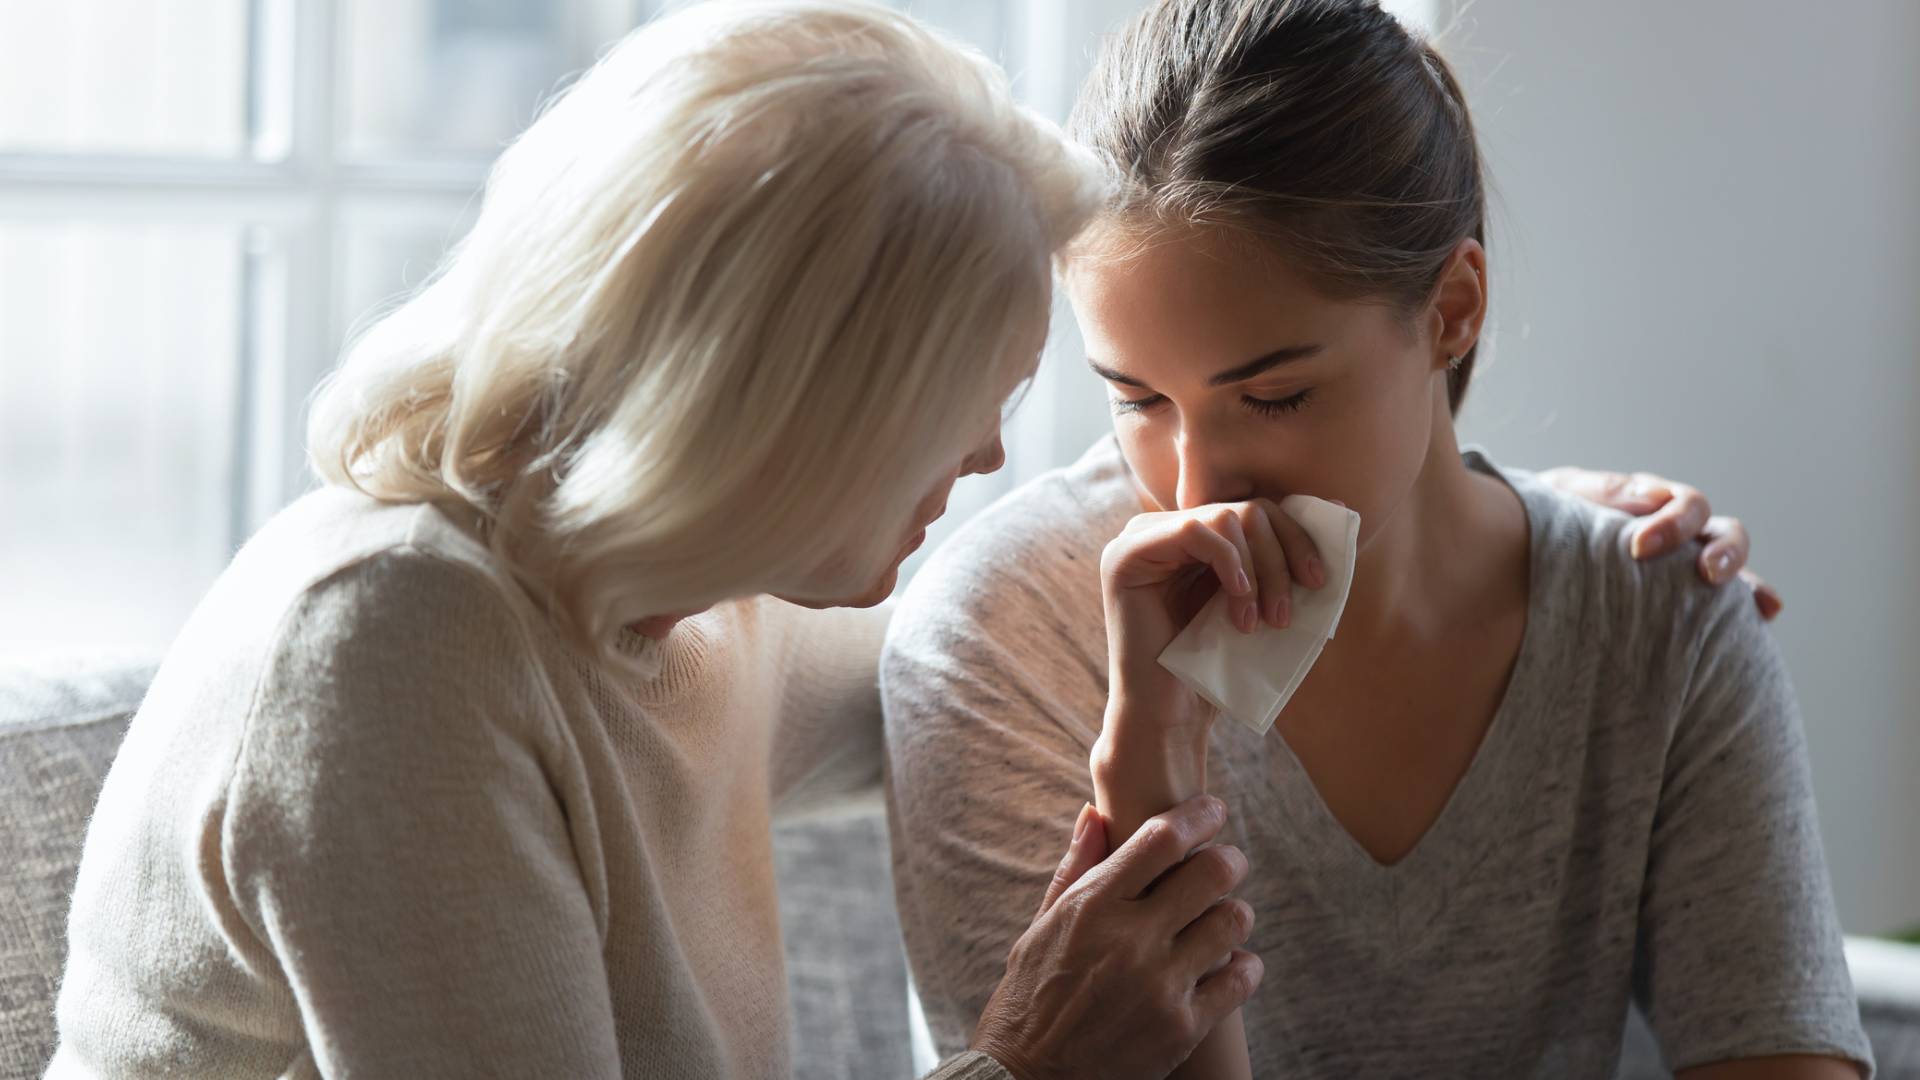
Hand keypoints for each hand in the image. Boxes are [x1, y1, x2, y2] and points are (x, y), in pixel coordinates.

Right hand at [972, 796, 1263, 1079]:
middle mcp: (1130, 939)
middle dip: (1228, 860)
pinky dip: (1243, 967)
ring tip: (1221, 919)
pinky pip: (1242, 978)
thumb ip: (1076, 868)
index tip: (1213, 809)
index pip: (1162, 838)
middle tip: (1227, 863)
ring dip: (1233, 914)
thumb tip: (1095, 812)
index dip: (1199, 814)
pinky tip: (1227, 966)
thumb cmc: (1030, 997)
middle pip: (1213, 872)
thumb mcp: (1041, 926)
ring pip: (1234, 921)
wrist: (1028, 1079)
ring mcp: (1160, 984)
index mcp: (1093, 906)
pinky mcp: (1182, 1027)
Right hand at [1100, 500, 1324, 736]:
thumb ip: (1287, 557)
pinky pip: (1193, 532)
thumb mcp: (1262, 601)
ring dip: (1259, 571)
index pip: (1257, 511)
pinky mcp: (1125, 556)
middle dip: (1280, 557)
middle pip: (1245, 510)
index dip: (1296, 537)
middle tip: (1288, 612)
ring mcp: (1139, 539)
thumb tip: (1339, 505)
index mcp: (1194, 538)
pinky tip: (1240, 603)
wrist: (1171, 718)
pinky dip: (1229, 563)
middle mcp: (1163, 530)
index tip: (1320, 580)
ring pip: (1225, 518)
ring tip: (1262, 622)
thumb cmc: (1218, 667)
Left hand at [1537, 467, 1781, 619]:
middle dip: (1722, 550)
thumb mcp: (1560, 498)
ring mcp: (1680, 566)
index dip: (1672, 522)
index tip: (1641, 549)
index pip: (1680, 504)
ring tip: (1755, 606)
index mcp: (1647, 503)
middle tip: (1706, 574)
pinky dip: (1748, 611)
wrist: (1516, 552)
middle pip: (1719, 531)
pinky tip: (1763, 621)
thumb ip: (1599, 492)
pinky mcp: (1681, 600)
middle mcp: (1674, 531)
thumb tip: (1649, 496)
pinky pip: (1722, 606)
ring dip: (1745, 582)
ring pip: (1730, 567)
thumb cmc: (1539, 519)